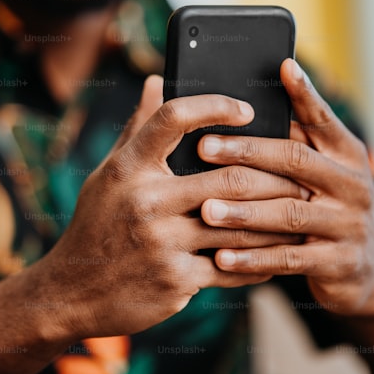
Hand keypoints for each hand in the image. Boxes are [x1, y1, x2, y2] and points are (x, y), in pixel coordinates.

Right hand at [30, 75, 307, 339]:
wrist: (72, 292)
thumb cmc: (96, 225)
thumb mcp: (108, 174)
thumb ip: (138, 128)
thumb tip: (157, 80)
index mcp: (129, 167)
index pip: (174, 118)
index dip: (216, 106)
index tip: (248, 110)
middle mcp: (145, 200)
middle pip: (229, 177)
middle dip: (274, 176)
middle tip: (301, 172)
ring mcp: (162, 242)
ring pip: (239, 225)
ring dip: (276, 220)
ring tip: (300, 212)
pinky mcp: (176, 279)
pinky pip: (232, 267)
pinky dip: (260, 262)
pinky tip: (277, 255)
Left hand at [197, 59, 373, 317]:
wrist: (364, 273)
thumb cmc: (325, 209)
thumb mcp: (322, 173)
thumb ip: (295, 141)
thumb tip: (246, 102)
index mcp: (347, 154)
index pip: (322, 118)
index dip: (304, 93)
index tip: (282, 66)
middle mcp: (354, 184)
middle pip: (296, 160)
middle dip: (246, 152)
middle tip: (202, 147)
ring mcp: (349, 224)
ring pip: (288, 212)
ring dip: (243, 211)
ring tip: (204, 210)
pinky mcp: (339, 261)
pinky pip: (289, 259)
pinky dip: (253, 259)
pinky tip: (220, 257)